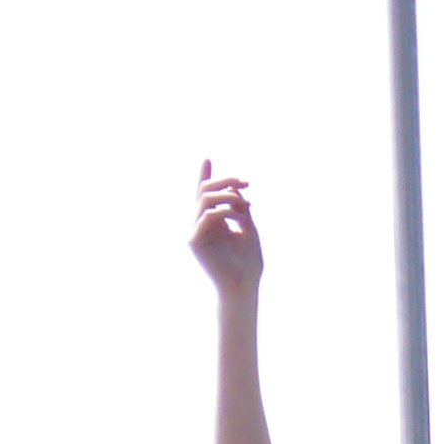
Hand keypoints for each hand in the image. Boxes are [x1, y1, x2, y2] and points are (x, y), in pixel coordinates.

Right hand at [191, 157, 263, 292]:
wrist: (243, 286)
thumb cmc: (249, 263)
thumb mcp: (249, 229)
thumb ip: (241, 210)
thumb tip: (237, 191)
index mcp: (215, 220)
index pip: (206, 194)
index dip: (205, 175)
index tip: (206, 157)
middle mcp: (201, 223)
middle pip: (205, 191)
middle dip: (225, 181)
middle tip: (246, 182)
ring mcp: (196, 231)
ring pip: (204, 199)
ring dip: (226, 195)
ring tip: (243, 203)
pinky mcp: (194, 241)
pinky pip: (206, 216)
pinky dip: (225, 211)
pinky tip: (239, 218)